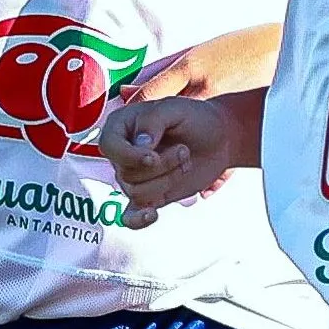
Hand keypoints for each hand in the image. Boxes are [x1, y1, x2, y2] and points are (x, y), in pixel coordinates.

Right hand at [98, 94, 253, 215]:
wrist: (219, 138)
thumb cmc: (195, 118)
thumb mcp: (175, 108)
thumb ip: (153, 121)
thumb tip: (139, 145)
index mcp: (121, 126)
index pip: (109, 146)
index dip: (129, 156)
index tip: (152, 156)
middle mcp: (123, 153)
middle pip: (127, 173)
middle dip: (161, 166)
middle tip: (184, 150)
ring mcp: (135, 177)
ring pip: (137, 192)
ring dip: (167, 180)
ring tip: (184, 163)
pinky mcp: (148, 196)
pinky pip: (131, 216)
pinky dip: (138, 220)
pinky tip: (152, 214)